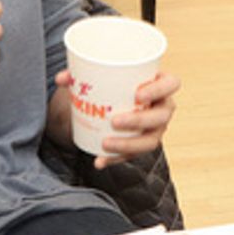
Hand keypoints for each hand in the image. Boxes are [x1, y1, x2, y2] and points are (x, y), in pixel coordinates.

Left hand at [54, 70, 180, 168]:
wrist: (116, 101)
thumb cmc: (116, 83)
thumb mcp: (103, 75)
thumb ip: (82, 74)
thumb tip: (61, 78)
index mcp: (161, 83)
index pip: (172, 84)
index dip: (159, 90)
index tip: (137, 95)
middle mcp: (163, 107)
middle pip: (161, 116)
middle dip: (139, 121)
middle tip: (115, 120)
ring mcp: (156, 128)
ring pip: (150, 141)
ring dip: (128, 144)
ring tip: (105, 143)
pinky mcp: (143, 144)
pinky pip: (133, 154)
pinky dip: (115, 159)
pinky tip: (99, 160)